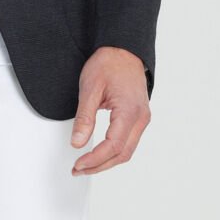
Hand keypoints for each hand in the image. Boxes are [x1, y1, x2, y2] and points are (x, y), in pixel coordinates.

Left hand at [69, 48, 150, 174]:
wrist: (123, 49)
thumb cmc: (109, 64)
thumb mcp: (90, 89)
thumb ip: (84, 118)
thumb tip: (77, 143)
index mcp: (129, 111)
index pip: (113, 146)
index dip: (94, 160)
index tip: (78, 165)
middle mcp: (140, 118)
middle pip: (122, 154)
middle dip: (99, 166)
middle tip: (78, 170)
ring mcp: (142, 118)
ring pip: (127, 151)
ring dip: (106, 161)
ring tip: (85, 165)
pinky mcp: (139, 118)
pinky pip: (128, 142)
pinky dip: (113, 152)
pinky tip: (99, 154)